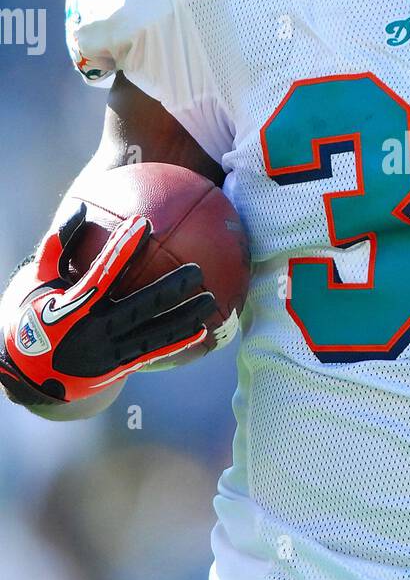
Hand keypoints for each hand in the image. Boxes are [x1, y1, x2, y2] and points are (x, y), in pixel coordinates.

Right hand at [0, 204, 214, 403]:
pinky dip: (177, 343)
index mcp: (72, 307)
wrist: (28, 373)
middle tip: (197, 270)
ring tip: (211, 300)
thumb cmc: (34, 315)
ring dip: (184, 317)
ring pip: (153, 334)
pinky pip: (152, 353)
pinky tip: (202, 331)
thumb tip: (81, 206)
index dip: (121, 249)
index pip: (101, 274)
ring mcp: (107, 354)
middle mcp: (93, 332)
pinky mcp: (117, 368)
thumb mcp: (38, 281)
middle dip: (169, 289)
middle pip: (138, 307)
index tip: (143, 224)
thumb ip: (59, 245)